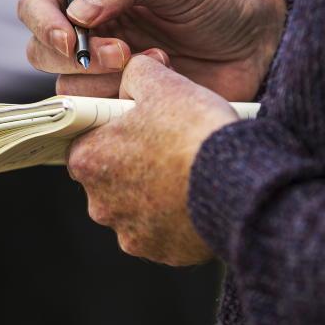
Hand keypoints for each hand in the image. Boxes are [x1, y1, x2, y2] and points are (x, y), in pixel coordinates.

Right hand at [17, 0, 285, 99]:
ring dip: (108, 81)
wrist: (259, 46)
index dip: (43, 23)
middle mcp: (92, 33)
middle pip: (43, 52)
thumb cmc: (219, 2)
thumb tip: (76, 11)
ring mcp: (107, 71)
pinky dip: (124, 105)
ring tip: (160, 62)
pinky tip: (161, 86)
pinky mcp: (125, 104)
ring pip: (69, 87)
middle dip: (76, 58)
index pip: (37, 5)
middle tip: (123, 54)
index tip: (70, 38)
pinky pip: (98, 114)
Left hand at [67, 52, 237, 265]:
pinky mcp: (162, 253)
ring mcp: (131, 233)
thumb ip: (135, 72)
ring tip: (188, 173)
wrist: (238, 181)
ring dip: (155, 194)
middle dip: (133, 165)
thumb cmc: (194, 130)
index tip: (138, 125)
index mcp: (89, 161)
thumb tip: (133, 71)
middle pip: (110, 179)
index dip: (112, 132)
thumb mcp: (162, 83)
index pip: (86, 143)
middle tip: (167, 147)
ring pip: (137, 208)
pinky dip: (176, 218)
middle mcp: (101, 204)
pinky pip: (164, 232)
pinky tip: (198, 198)